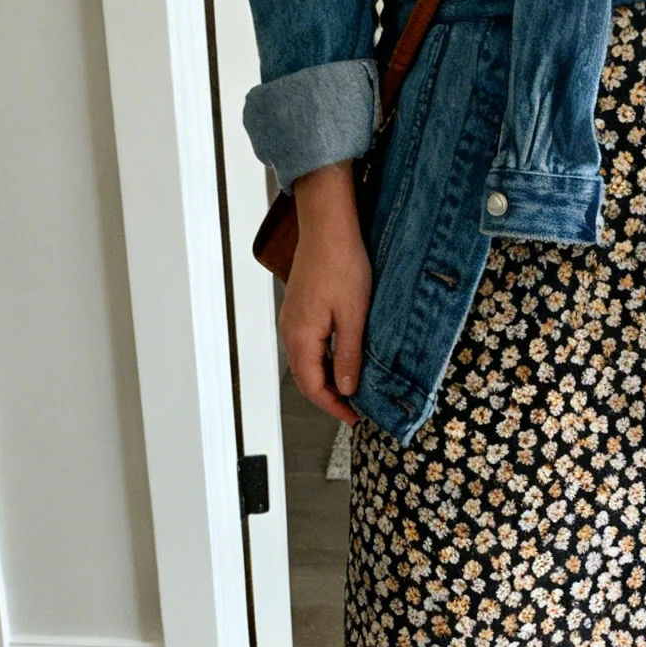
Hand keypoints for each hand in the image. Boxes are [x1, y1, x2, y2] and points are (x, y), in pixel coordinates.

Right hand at [279, 163, 370, 423]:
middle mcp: (290, 332)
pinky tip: (341, 358)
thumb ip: (348, 355)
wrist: (328, 227)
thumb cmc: (343, 266)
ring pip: (306, 362)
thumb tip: (346, 389)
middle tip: (355, 410)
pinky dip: (323, 360)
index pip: (312, 387)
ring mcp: (292, 319)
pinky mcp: (299, 308)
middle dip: (329, 397)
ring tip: (351, 389)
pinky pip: (307, 345)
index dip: (333, 407)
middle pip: (305, 378)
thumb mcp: (354, 316)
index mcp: (302, 338)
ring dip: (326, 379)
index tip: (354, 418)